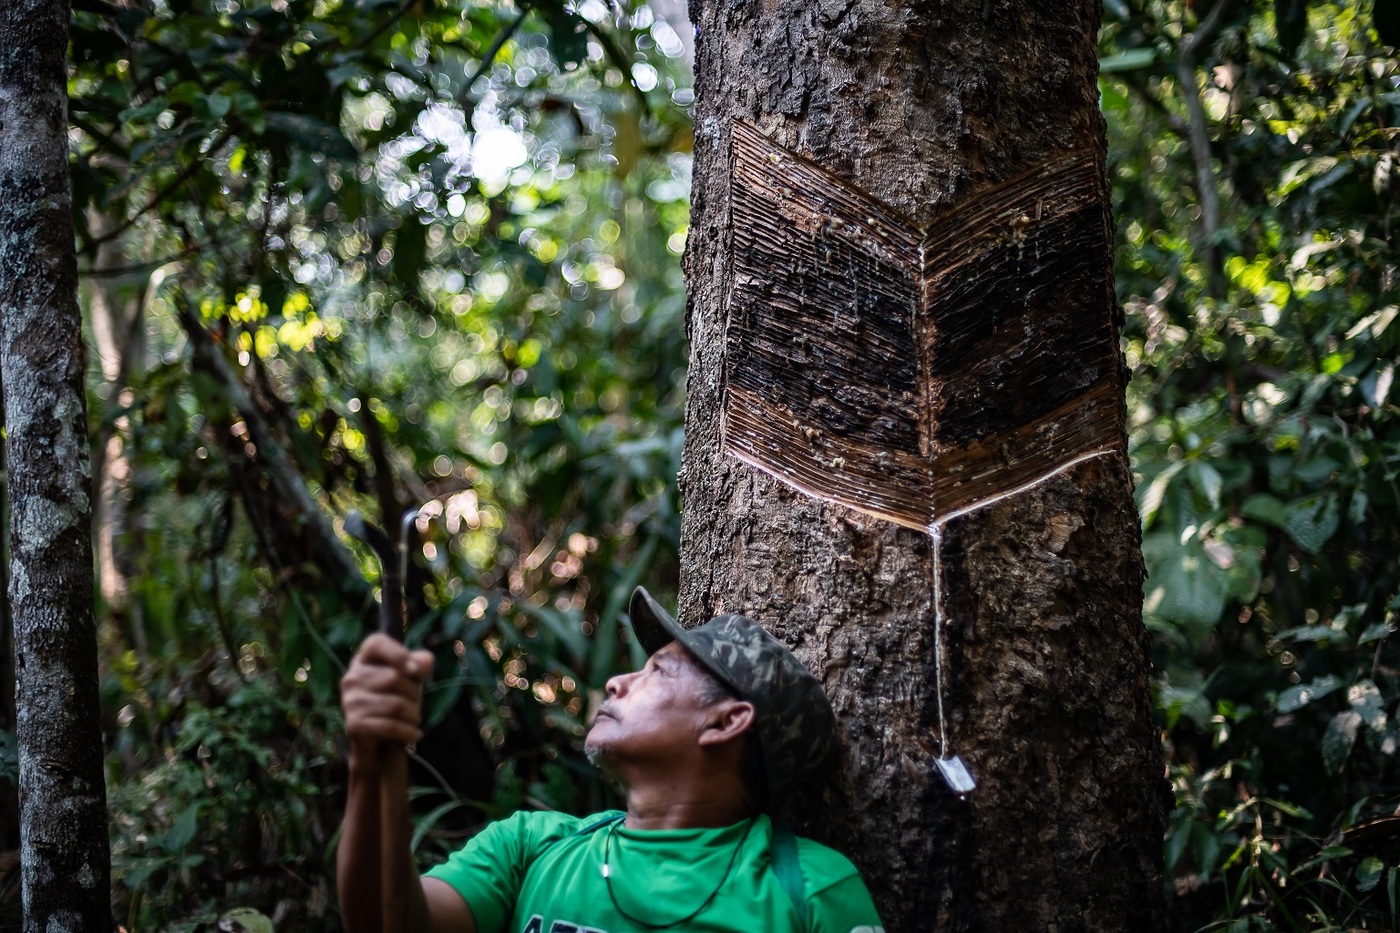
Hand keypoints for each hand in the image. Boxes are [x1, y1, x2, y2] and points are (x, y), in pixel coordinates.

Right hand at [341, 633, 434, 767]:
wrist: (379, 741)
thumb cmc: (395, 700)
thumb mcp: (410, 678)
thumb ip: (419, 664)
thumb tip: (424, 661)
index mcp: (364, 659)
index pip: (376, 643)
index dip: (398, 654)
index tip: (415, 670)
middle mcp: (352, 677)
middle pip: (394, 678)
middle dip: (414, 694)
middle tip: (415, 704)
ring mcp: (350, 702)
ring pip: (395, 705)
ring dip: (413, 715)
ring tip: (413, 719)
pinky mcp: (354, 725)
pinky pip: (390, 726)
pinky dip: (408, 731)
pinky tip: (414, 733)